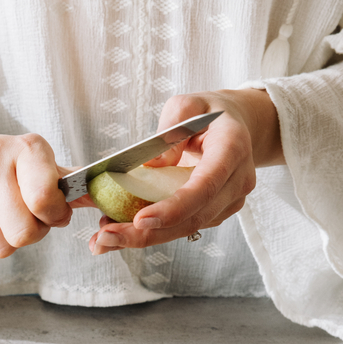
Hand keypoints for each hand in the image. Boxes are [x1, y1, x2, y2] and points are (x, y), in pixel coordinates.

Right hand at [0, 124, 72, 259]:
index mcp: (28, 148)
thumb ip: (73, 185)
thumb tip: (102, 192)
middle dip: (30, 234)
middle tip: (25, 218)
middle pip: (23, 232)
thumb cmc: (6, 172)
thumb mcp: (42, 169)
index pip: (44, 199)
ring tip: (0, 219)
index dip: (53, 217)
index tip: (52, 213)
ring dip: (6, 241)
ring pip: (1, 246)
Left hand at [89, 89, 282, 255]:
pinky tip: (121, 231)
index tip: (141, 219)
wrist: (238, 127)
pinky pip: (182, 227)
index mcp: (232, 149)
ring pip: (185, 229)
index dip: (174, 207)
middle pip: (193, 218)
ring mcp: (229, 202)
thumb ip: (169, 129)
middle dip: (147, 234)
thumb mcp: (187, 106)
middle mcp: (236, 181)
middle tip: (106, 237)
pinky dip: (152, 232)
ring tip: (104, 238)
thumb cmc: (209, 114)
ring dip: (143, 237)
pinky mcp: (216, 213)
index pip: (205, 186)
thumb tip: (150, 165)